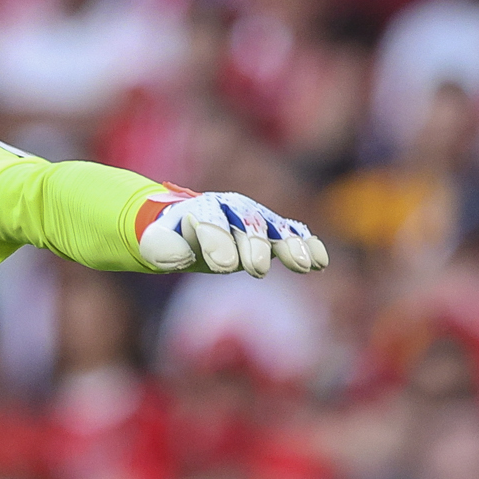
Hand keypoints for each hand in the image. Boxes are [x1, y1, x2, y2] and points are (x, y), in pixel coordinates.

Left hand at [136, 189, 328, 276]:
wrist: (188, 225)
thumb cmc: (173, 238)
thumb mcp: (158, 244)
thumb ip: (163, 249)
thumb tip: (178, 258)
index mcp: (203, 208)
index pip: (212, 223)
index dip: (218, 242)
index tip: (223, 265)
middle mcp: (233, 208)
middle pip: (247, 224)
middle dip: (254, 246)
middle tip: (256, 270)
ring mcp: (256, 217)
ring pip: (274, 229)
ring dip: (290, 246)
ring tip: (302, 266)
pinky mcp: (273, 230)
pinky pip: (293, 235)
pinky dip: (307, 246)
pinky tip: (320, 262)